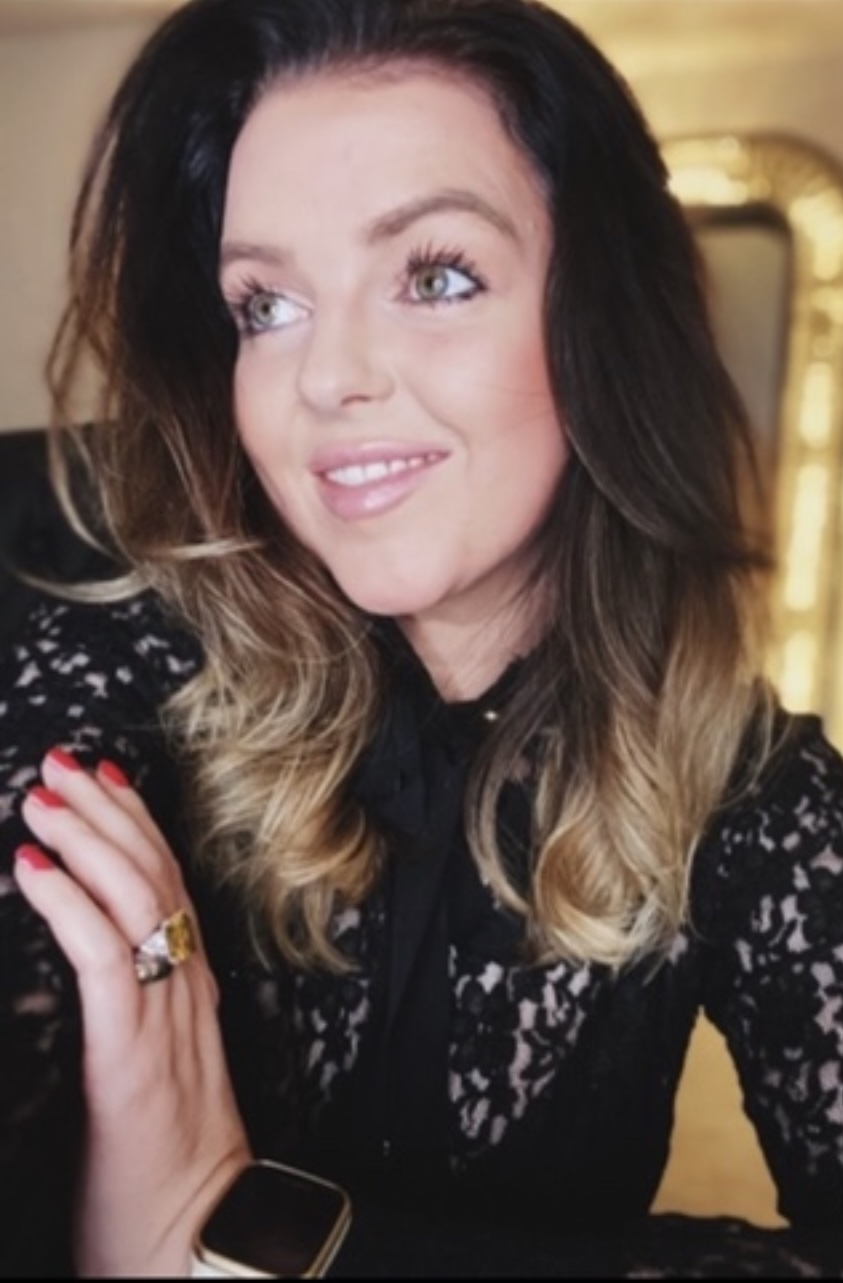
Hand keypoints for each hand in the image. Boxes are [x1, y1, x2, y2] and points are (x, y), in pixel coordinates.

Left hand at [14, 748, 251, 1277]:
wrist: (197, 1238)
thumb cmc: (160, 1167)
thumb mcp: (150, 1072)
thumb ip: (130, 1015)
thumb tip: (89, 968)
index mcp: (191, 988)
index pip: (170, 882)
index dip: (136, 822)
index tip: (105, 775)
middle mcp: (187, 986)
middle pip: (156, 872)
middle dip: (107, 810)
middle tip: (65, 762)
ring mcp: (166, 1014)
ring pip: (137, 897)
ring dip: (87, 838)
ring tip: (43, 798)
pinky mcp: (133, 1051)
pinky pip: (103, 955)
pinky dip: (68, 903)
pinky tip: (33, 869)